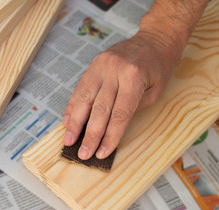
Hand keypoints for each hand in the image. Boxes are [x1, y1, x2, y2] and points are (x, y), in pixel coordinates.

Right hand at [63, 31, 179, 159]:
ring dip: (74, 123)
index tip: (101, 154)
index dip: (109, 137)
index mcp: (133, 78)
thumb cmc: (159, 67)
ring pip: (84, 99)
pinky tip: (67, 120)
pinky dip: (72, 106)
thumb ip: (132, 109)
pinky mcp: (93, 65)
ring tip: (68, 140)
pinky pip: (80, 88)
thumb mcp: (155, 91)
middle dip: (89, 135)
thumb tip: (109, 129)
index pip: (119, 115)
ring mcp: (100, 66)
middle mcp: (113, 71)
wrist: (154, 38)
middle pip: (99, 109)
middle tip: (82, 153)